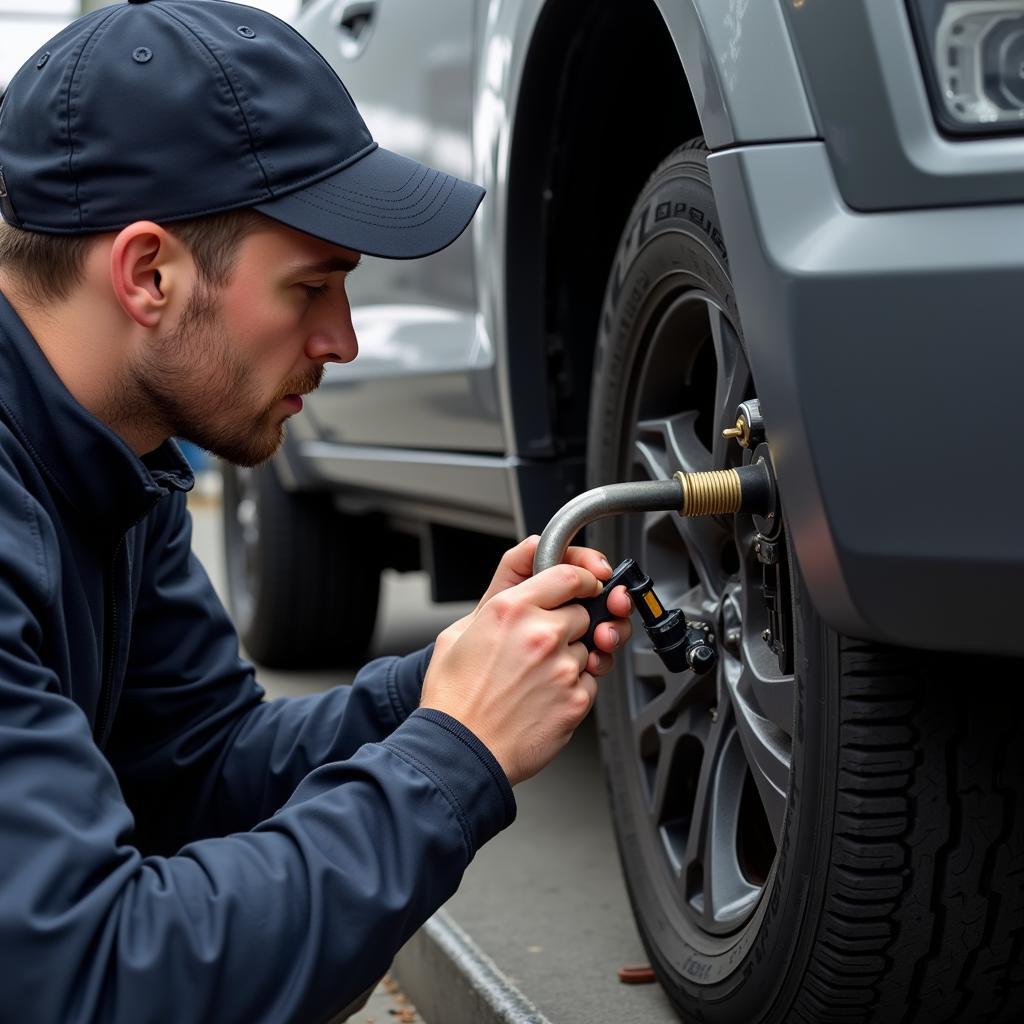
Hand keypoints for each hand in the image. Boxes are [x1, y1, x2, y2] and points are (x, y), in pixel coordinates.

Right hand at [421, 540, 633, 785]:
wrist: (460, 752)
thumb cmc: (455, 699)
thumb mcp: (458, 634)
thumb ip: (496, 604)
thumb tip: (521, 590)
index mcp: (511, 609)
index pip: (568, 575)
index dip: (581, 579)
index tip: (583, 586)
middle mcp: (541, 634)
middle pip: (584, 612)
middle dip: (570, 624)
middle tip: (543, 645)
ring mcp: (562, 667)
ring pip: (588, 649)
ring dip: (571, 658)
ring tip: (536, 678)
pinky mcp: (576, 699)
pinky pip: (590, 682)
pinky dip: (574, 688)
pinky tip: (543, 697)